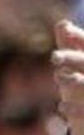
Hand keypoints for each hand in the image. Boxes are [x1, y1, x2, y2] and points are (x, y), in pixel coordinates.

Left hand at [53, 20, 83, 134]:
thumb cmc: (83, 84)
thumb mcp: (78, 65)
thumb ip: (72, 44)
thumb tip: (61, 24)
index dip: (78, 38)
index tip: (63, 30)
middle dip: (73, 58)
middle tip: (54, 56)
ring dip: (73, 80)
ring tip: (59, 77)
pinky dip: (72, 110)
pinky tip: (60, 108)